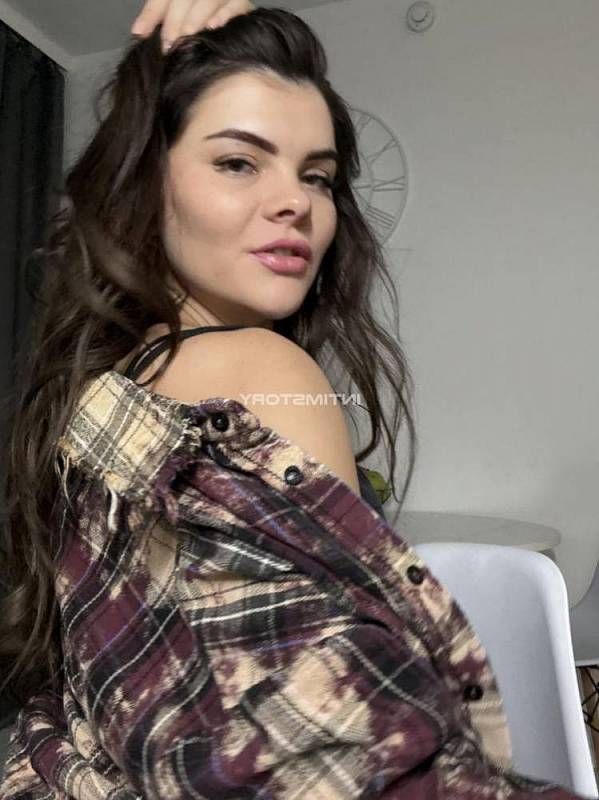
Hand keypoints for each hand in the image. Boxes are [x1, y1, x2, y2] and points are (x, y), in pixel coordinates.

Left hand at [131, 0, 256, 52]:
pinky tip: (214, 26)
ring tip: (187, 35)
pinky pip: (236, 6)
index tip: (140, 33)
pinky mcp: (241, 2)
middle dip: (174, 19)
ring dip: (196, 17)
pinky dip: (225, 14)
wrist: (224, 9)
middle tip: (168, 42)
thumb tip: (138, 32)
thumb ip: (157, 16)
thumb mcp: (176, 11)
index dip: (152, 13)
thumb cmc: (195, 16)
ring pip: (209, 0)